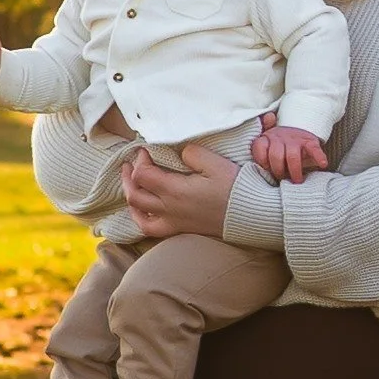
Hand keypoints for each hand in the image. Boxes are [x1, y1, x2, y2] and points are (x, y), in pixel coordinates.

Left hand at [122, 145, 236, 238]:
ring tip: (131, 183)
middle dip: (129, 176)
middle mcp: (169, 208)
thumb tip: (178, 152)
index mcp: (175, 190)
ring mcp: (173, 221)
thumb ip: (191, 153)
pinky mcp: (180, 229)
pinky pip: (150, 229)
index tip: (146, 149)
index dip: (140, 159)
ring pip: (138, 212)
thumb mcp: (215, 162)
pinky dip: (140, 218)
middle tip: (130, 163)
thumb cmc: (235, 188)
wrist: (250, 215)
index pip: (143, 174)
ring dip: (131, 195)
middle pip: (135, 193)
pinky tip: (140, 210)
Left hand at [250, 122, 329, 184]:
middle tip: (281, 179)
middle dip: (278, 171)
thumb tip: (255, 138)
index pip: (260, 148)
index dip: (262, 161)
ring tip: (297, 181)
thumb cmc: (280, 143)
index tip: (265, 170)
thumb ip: (259, 145)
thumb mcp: (266, 142)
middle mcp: (280, 136)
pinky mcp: (309, 142)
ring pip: (292, 156)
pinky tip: (323, 164)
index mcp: (267, 138)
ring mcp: (295, 139)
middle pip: (276, 155)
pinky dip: (319, 157)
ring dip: (295, 171)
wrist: (299, 128)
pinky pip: (313, 149)